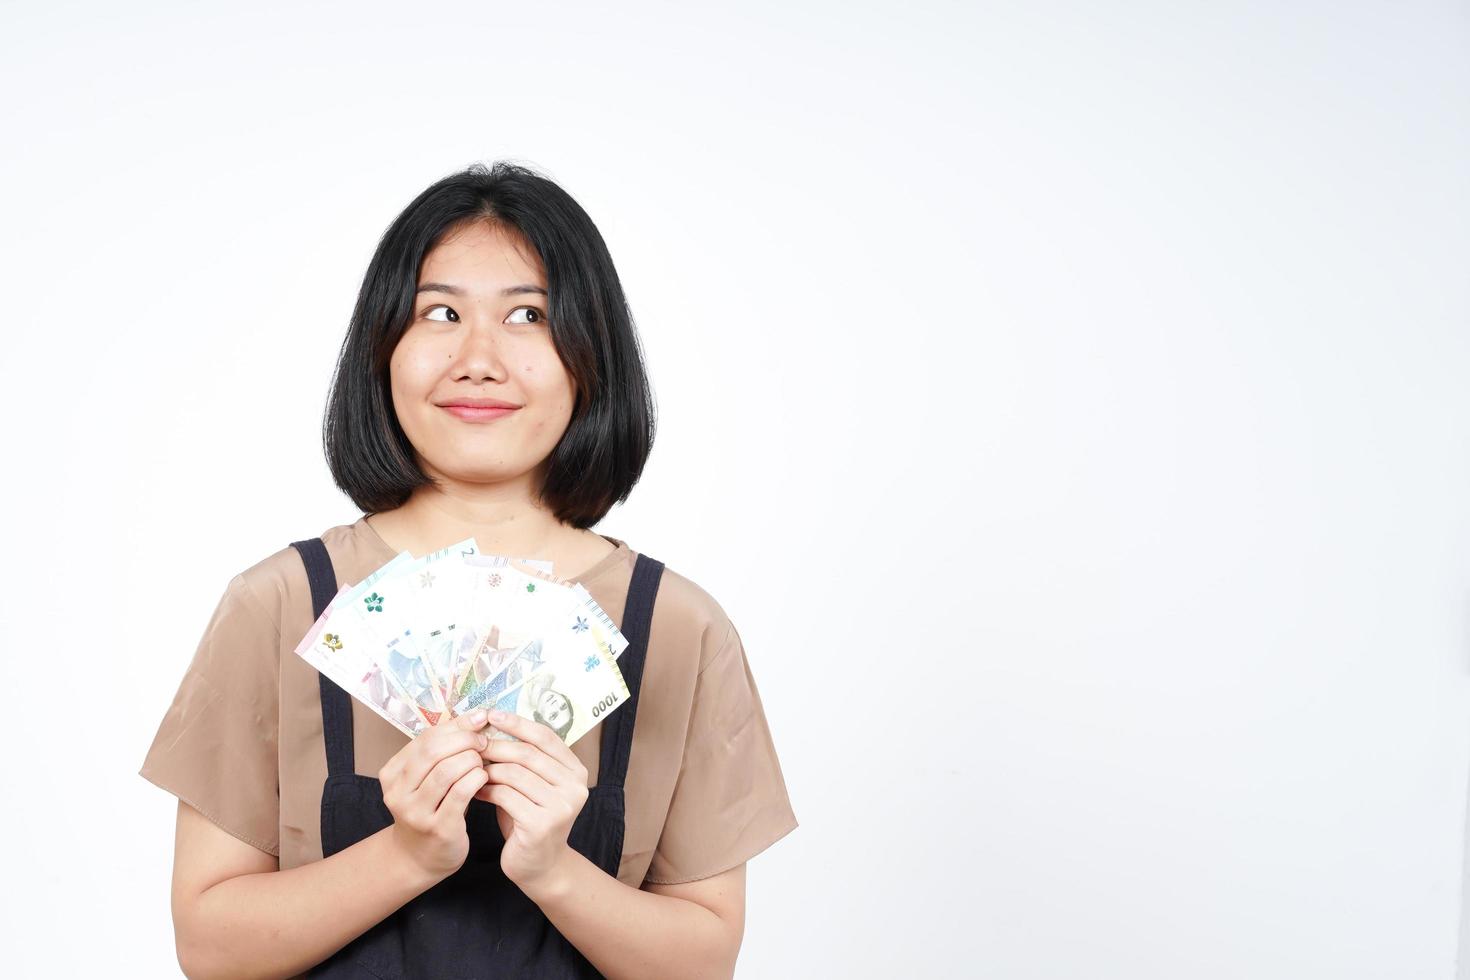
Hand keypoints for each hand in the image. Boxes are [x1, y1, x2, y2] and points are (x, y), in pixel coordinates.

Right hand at [378, 708, 491, 881]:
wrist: (420, 857)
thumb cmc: (432, 807)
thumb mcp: (429, 777)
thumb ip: (446, 748)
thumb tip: (477, 716)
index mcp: (392, 773)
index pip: (426, 738)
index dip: (456, 726)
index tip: (480, 719)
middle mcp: (398, 792)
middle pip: (434, 752)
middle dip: (465, 740)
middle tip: (484, 742)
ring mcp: (416, 812)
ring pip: (447, 771)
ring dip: (472, 760)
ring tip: (483, 762)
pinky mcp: (438, 827)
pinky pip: (461, 793)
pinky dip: (477, 779)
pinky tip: (484, 777)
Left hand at [474, 709, 589, 889]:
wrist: (538, 866)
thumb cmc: (529, 818)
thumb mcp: (533, 785)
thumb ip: (525, 759)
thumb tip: (492, 725)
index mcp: (576, 771)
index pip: (545, 737)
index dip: (517, 723)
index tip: (491, 714)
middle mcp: (575, 787)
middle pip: (528, 754)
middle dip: (496, 746)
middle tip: (473, 745)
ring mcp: (561, 806)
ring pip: (514, 774)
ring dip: (488, 770)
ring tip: (472, 770)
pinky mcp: (542, 824)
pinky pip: (506, 796)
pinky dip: (486, 791)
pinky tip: (475, 793)